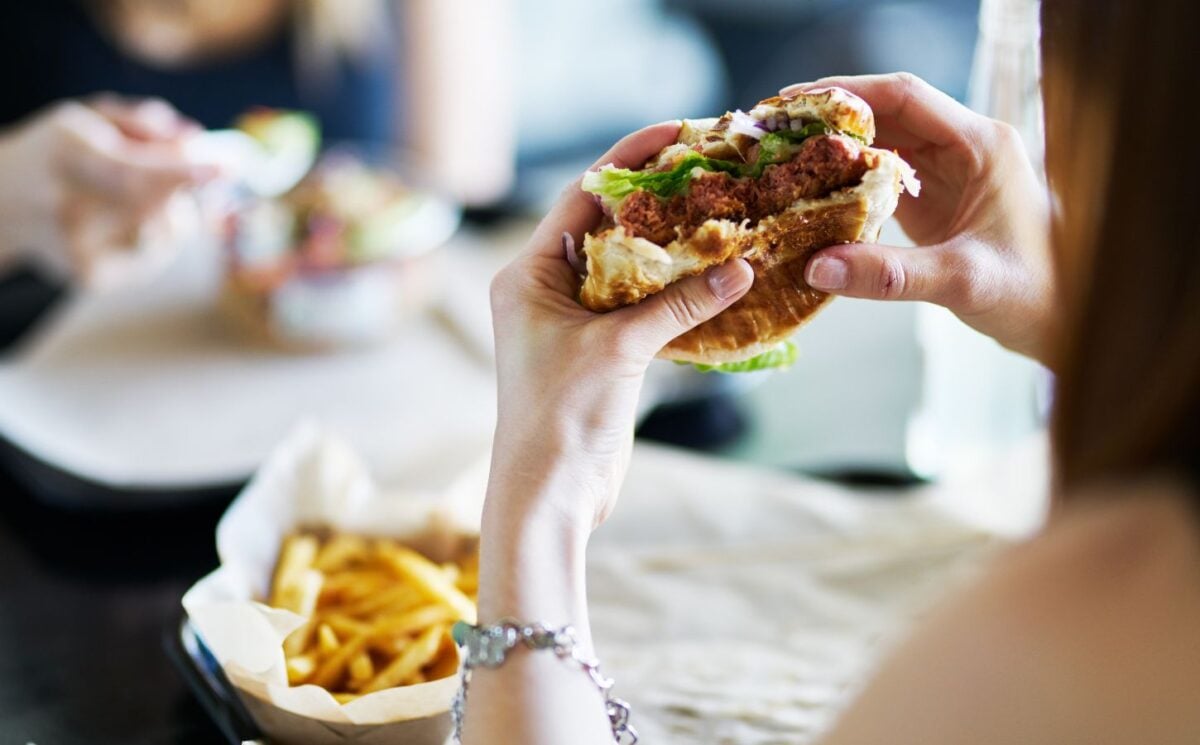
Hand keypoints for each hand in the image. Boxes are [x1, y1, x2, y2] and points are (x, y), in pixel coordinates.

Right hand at [0, 95, 212, 287]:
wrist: (2, 201)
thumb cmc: (57, 152)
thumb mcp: (88, 118)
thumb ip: (143, 123)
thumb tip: (195, 140)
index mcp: (66, 155)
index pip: (130, 175)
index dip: (181, 175)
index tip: (224, 168)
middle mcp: (67, 206)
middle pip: (156, 209)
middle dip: (188, 192)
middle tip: (199, 175)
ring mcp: (77, 248)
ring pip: (165, 236)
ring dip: (175, 214)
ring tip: (144, 199)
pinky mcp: (90, 277)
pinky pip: (155, 259)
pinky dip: (159, 238)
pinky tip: (132, 223)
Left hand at [486, 122, 753, 535]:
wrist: (550, 495)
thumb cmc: (562, 417)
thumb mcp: (619, 350)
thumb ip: (678, 304)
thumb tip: (741, 267)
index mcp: (529, 274)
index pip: (582, 196)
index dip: (630, 161)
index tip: (677, 133)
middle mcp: (546, 289)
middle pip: (608, 226)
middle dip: (658, 202)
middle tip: (712, 172)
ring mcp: (573, 321)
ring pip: (629, 268)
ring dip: (672, 249)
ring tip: (723, 217)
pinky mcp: (600, 351)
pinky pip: (641, 306)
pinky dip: (675, 293)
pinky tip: (715, 278)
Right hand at [783, 73, 1052, 362]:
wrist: (1069, 320)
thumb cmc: (1035, 293)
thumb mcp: (962, 281)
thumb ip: (889, 275)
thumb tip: (817, 267)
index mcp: (981, 144)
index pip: (906, 96)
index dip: (848, 93)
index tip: (797, 101)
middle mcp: (964, 149)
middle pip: (887, 114)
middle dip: (831, 119)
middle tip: (775, 129)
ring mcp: (949, 175)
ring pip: (882, 146)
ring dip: (835, 150)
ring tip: (782, 156)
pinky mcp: (936, 204)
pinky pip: (883, 181)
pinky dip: (846, 184)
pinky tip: (810, 194)